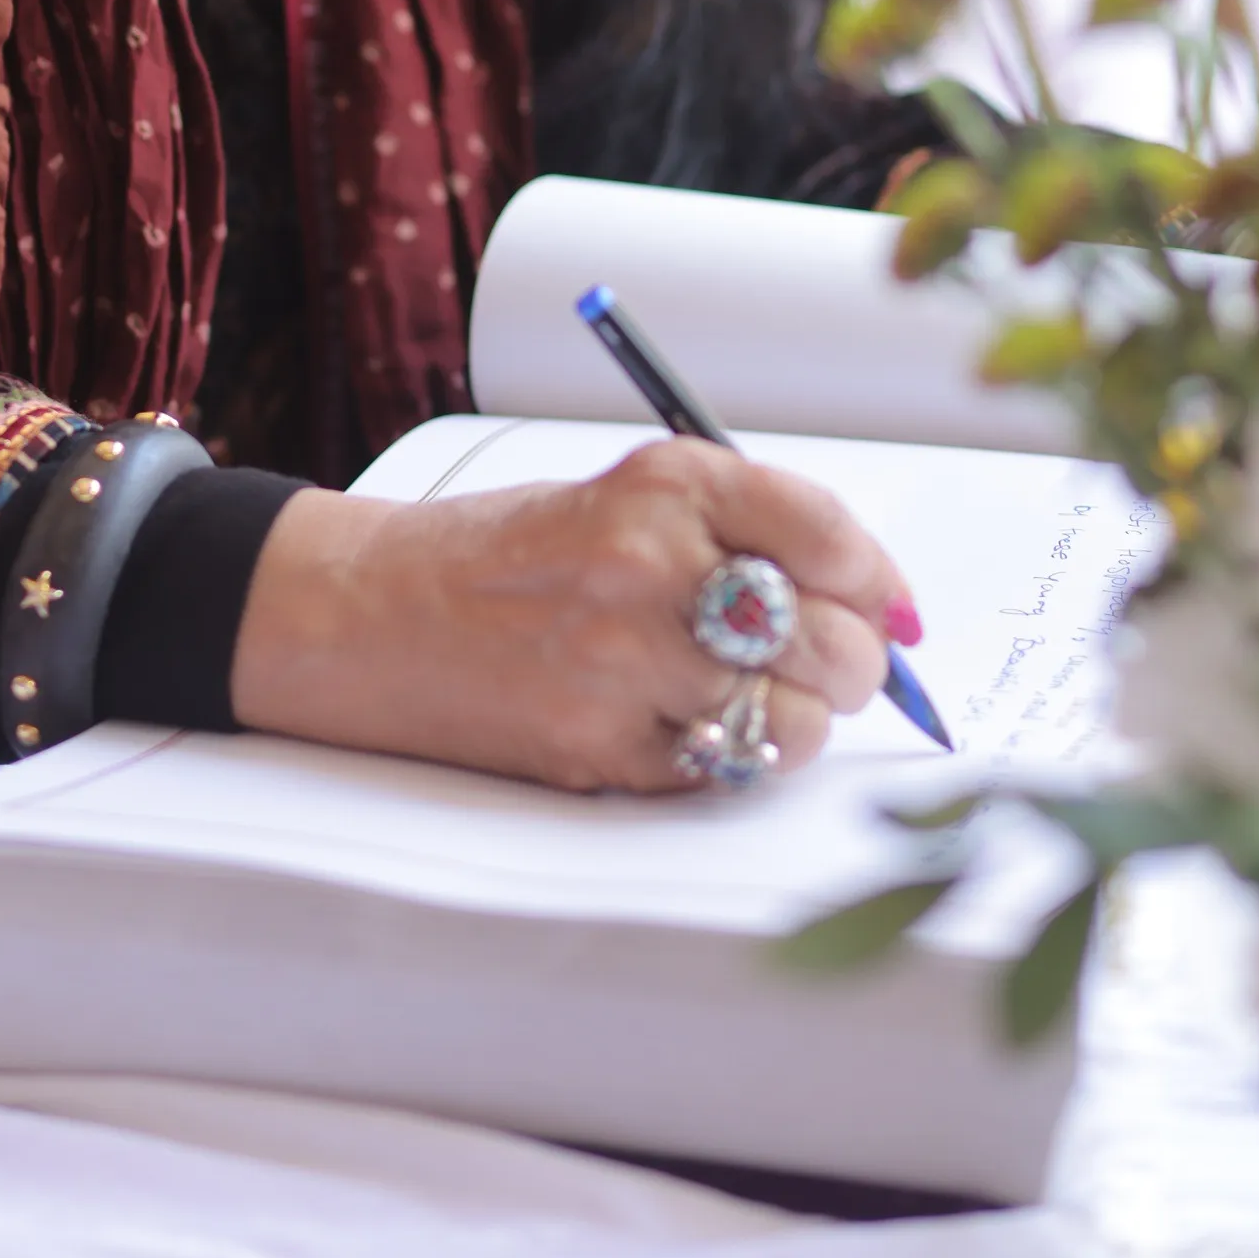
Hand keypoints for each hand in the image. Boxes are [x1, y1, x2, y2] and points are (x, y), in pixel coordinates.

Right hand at [230, 440, 911, 793]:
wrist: (368, 612)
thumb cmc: (505, 555)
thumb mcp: (623, 497)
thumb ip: (741, 531)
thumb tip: (877, 600)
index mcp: (664, 484)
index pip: (829, 533)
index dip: (878, 582)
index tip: (890, 608)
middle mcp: (648, 565)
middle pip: (832, 639)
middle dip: (854, 662)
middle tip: (831, 664)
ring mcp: (622, 664)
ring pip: (792, 722)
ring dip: (795, 722)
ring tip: (753, 700)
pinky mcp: (598, 748)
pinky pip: (721, 773)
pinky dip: (723, 760)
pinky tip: (680, 725)